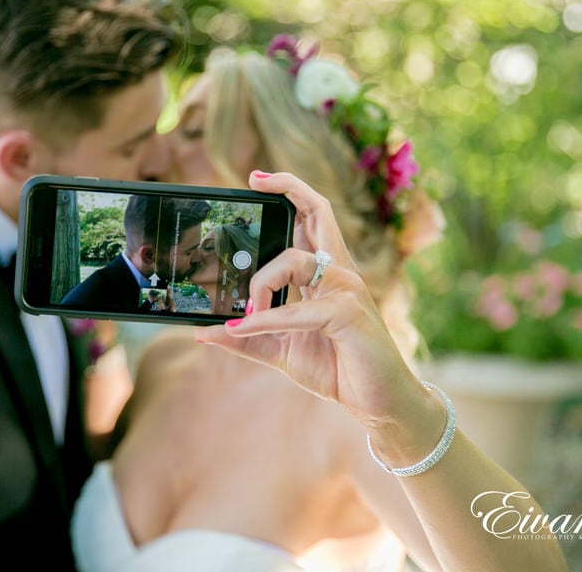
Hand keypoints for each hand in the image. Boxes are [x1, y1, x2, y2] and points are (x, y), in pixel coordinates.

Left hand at [195, 171, 426, 431]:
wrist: (377, 403)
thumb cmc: (335, 368)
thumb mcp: (279, 350)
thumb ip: (246, 337)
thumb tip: (204, 331)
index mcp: (327, 273)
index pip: (312, 218)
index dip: (289, 190)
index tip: (256, 178)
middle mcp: (339, 272)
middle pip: (318, 211)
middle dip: (288, 186)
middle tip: (253, 179)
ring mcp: (347, 289)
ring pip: (293, 259)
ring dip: (260, 283)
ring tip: (245, 314)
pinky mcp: (348, 313)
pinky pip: (295, 308)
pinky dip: (265, 319)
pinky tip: (245, 328)